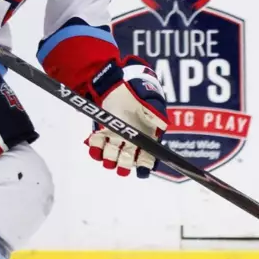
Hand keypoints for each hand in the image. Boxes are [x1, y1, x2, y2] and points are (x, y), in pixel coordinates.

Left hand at [85, 58, 167, 177]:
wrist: (118, 89)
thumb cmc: (137, 98)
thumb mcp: (151, 105)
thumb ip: (157, 115)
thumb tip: (163, 125)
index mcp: (144, 142)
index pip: (146, 161)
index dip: (144, 167)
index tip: (141, 168)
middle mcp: (129, 146)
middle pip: (126, 163)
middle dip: (124, 163)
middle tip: (123, 155)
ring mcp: (114, 142)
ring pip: (110, 159)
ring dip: (108, 156)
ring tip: (108, 146)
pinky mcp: (100, 137)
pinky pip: (96, 149)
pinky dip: (94, 148)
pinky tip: (94, 141)